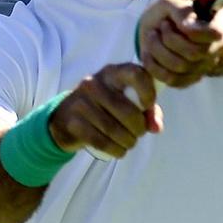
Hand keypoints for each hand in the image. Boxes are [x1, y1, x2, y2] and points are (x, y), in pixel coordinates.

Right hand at [48, 63, 162, 158]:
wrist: (65, 117)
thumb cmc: (105, 106)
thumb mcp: (126, 100)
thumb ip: (147, 111)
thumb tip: (156, 127)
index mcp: (113, 72)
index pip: (135, 74)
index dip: (147, 91)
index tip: (149, 105)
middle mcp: (95, 83)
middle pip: (127, 110)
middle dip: (139, 128)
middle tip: (139, 133)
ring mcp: (81, 102)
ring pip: (114, 129)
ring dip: (128, 141)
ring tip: (130, 142)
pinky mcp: (73, 122)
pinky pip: (101, 141)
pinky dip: (115, 149)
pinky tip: (120, 150)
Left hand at [138, 0, 222, 87]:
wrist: (153, 29)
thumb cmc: (165, 14)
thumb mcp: (170, 3)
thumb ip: (181, 11)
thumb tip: (188, 28)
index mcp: (217, 23)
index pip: (216, 33)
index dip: (197, 31)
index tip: (180, 23)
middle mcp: (216, 46)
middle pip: (195, 52)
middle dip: (170, 39)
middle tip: (161, 26)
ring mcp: (204, 65)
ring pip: (181, 66)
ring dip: (158, 49)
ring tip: (152, 36)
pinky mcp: (190, 79)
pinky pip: (173, 80)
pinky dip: (154, 66)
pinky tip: (148, 53)